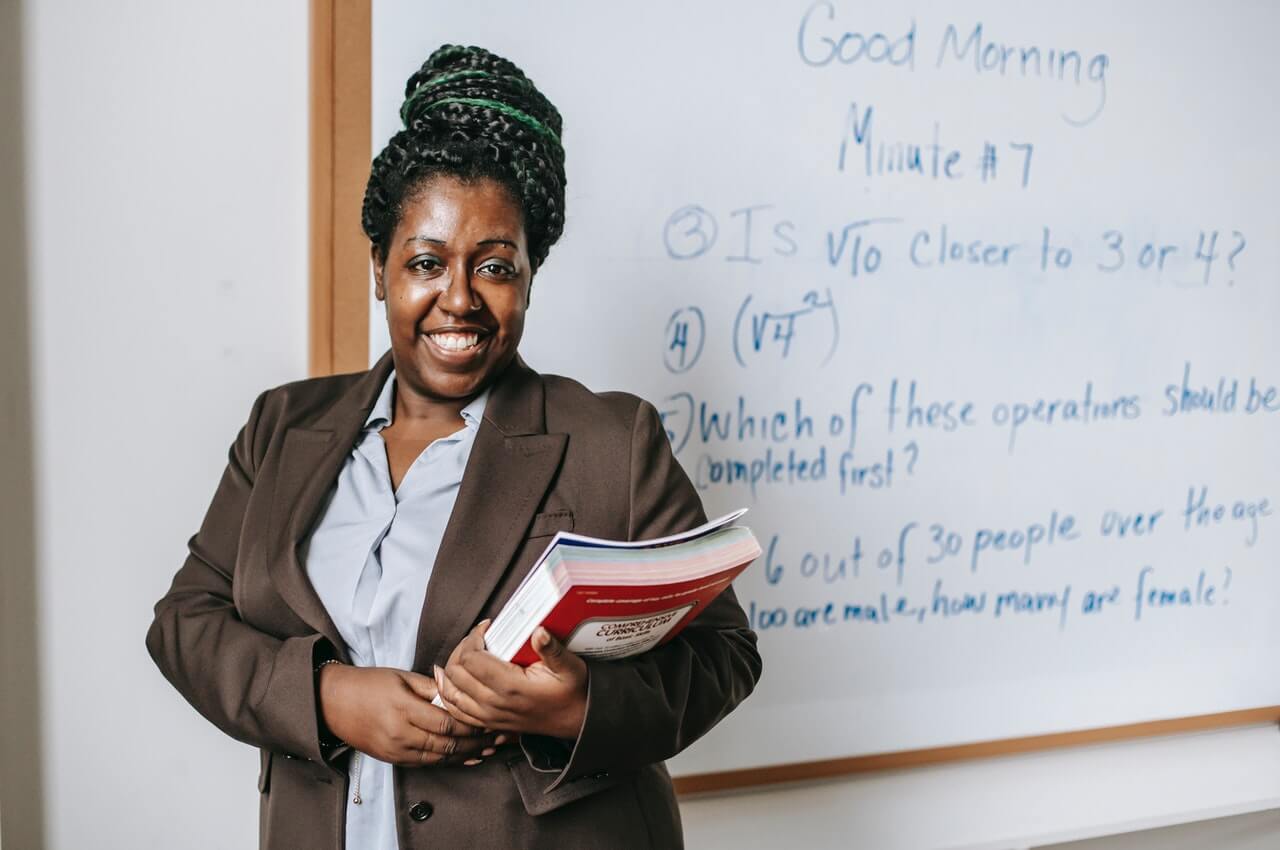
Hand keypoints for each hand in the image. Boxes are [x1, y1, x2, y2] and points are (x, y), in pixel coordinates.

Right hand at [318, 664, 501, 766]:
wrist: (333, 703)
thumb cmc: (369, 684)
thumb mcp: (401, 677)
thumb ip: (432, 686)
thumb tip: (459, 690)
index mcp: (403, 709)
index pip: (447, 723)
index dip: (472, 725)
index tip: (490, 719)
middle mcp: (400, 734)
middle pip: (447, 744)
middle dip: (475, 742)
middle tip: (497, 737)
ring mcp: (395, 750)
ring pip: (439, 758)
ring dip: (466, 755)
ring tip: (488, 749)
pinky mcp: (392, 759)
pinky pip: (426, 763)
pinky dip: (448, 761)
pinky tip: (465, 757)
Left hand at [435, 622, 587, 739]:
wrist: (576, 720)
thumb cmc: (572, 692)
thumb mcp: (569, 666)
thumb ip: (551, 649)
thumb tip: (539, 631)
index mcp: (511, 687)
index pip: (471, 658)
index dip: (473, 637)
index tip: (486, 627)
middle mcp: (494, 704)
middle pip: (455, 673)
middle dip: (460, 649)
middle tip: (476, 637)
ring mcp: (488, 716)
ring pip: (450, 692)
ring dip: (450, 670)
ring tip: (462, 653)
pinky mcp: (488, 723)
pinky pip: (455, 711)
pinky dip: (448, 694)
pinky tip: (450, 680)